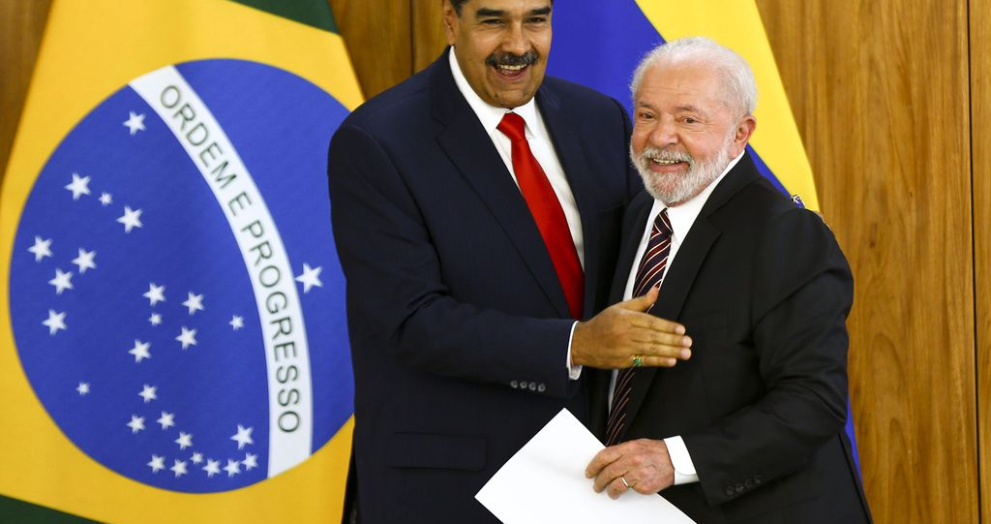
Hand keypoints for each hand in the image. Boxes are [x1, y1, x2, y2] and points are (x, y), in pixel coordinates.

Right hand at [571, 286, 691, 368]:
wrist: (582, 342)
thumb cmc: (602, 323)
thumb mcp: (619, 307)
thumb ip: (640, 301)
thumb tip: (656, 289)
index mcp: (625, 317)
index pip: (650, 322)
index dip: (667, 326)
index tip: (682, 329)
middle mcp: (625, 332)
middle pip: (652, 336)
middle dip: (673, 340)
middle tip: (688, 342)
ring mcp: (624, 348)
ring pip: (650, 349)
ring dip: (670, 351)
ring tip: (685, 353)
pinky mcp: (623, 361)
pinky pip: (643, 361)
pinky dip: (658, 361)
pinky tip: (671, 361)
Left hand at [585, 439, 674, 498]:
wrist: (675, 459)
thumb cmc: (656, 451)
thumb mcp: (637, 444)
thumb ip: (622, 451)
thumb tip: (606, 460)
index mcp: (629, 448)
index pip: (604, 457)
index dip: (594, 465)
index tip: (589, 472)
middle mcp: (632, 460)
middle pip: (608, 472)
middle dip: (599, 480)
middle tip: (596, 485)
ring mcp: (639, 474)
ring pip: (616, 484)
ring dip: (609, 490)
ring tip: (608, 491)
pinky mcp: (645, 486)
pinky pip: (630, 490)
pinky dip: (625, 491)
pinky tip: (623, 491)